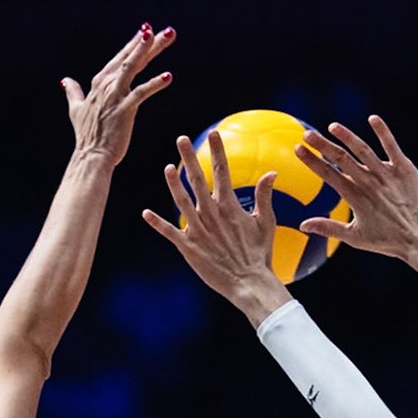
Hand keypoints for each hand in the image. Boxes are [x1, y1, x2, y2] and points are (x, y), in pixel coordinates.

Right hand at [65, 24, 175, 164]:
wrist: (90, 157)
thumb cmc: (87, 136)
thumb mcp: (76, 110)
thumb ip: (73, 93)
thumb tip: (65, 80)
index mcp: (99, 83)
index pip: (120, 58)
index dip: (134, 44)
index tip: (147, 29)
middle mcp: (106, 85)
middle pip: (130, 58)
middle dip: (149, 42)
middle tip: (168, 30)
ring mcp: (114, 96)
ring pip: (133, 67)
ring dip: (148, 50)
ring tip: (163, 37)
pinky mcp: (124, 109)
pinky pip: (141, 93)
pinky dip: (154, 83)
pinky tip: (168, 76)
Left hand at [143, 131, 293, 325]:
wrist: (249, 283)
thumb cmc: (259, 254)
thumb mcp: (266, 223)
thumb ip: (264, 196)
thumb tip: (272, 172)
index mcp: (230, 206)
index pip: (222, 171)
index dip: (217, 150)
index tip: (213, 133)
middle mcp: (212, 214)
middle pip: (198, 180)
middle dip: (189, 157)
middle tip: (181, 139)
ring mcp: (199, 230)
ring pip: (181, 202)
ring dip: (173, 184)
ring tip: (167, 168)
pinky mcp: (189, 248)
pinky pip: (170, 233)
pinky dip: (157, 223)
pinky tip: (146, 213)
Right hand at [294, 115, 417, 272]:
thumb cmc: (389, 241)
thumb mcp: (355, 238)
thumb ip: (328, 228)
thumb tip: (302, 225)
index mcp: (355, 197)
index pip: (328, 174)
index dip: (311, 161)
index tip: (297, 149)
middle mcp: (369, 183)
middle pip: (341, 158)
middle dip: (322, 145)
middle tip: (307, 134)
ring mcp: (387, 174)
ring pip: (363, 150)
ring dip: (347, 136)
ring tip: (333, 126)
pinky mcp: (405, 169)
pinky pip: (392, 146)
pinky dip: (383, 132)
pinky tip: (373, 118)